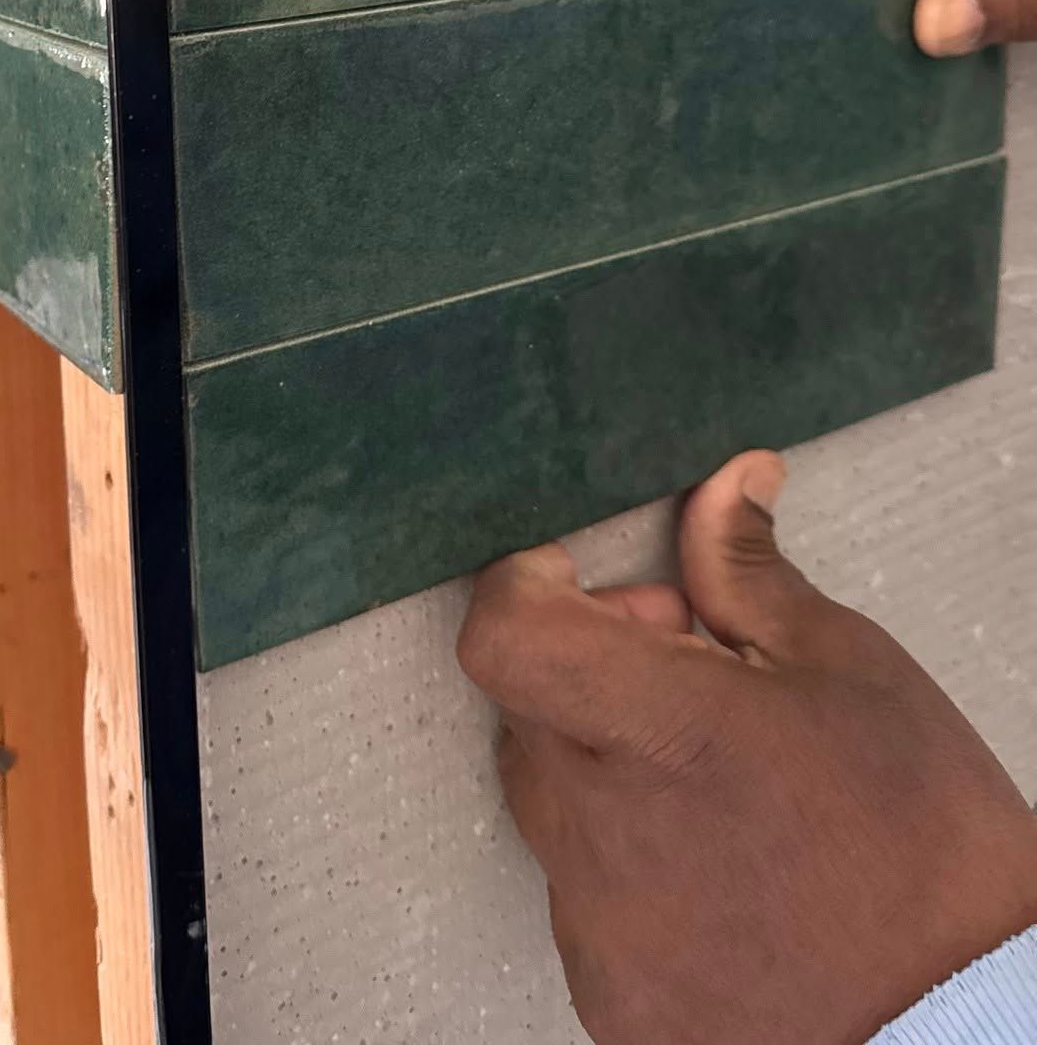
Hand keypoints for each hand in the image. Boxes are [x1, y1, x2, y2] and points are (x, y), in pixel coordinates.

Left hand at [458, 452, 1036, 1044]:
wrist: (970, 1025)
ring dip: (608, 772)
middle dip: (586, 671)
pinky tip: (720, 867)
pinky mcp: (614, 1002)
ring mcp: (600, 931)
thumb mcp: (849, 669)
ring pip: (554, 810)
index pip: (504, 638)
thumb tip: (726, 484)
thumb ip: (747, 573)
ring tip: (718, 781)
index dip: (524, 592)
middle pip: (528, 713)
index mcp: (656, 732)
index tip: (569, 582)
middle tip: (684, 673)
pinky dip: (629, 867)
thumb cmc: (927, 844)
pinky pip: (584, 904)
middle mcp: (603, 834)